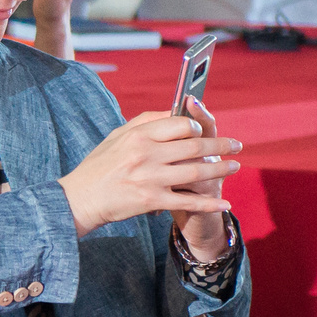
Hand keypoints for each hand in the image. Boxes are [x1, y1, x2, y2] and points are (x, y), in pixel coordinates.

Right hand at [56, 106, 242, 237]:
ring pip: (197, 172)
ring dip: (222, 170)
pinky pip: (188, 202)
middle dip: (222, 145)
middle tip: (237, 145)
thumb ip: (146, 122)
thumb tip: (177, 112)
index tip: (206, 130)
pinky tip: (225, 204)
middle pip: (196, 147)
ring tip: (235, 167)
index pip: (181, 124)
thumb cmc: (99, 166)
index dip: (198, 126)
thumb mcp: (117, 136)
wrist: (79, 199)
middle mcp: (146, 155)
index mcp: (138, 135)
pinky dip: (210, 204)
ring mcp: (150, 179)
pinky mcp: (152, 201)